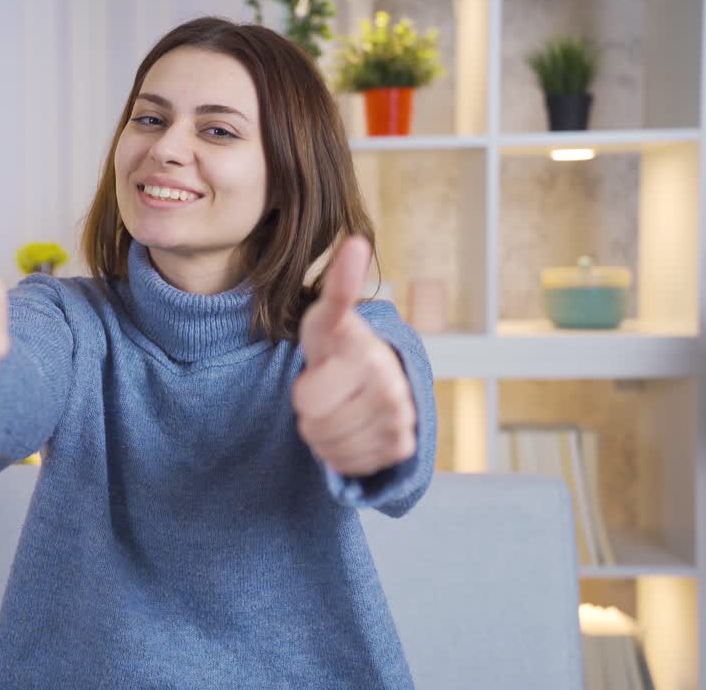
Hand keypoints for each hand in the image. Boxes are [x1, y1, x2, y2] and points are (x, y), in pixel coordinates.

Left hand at [292, 236, 416, 477]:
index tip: (322, 371)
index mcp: (369, 357)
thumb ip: (339, 284)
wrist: (369, 375)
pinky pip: (349, 465)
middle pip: (315, 427)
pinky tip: (350, 429)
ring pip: (330, 448)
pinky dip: (341, 453)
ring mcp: (400, 420)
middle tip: (326, 392)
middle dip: (310, 413)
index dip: (303, 391)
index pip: (307, 401)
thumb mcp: (328, 314)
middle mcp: (392, 389)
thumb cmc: (337, 344)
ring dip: (323, 433)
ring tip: (337, 408)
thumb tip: (355, 241)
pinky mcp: (402, 446)